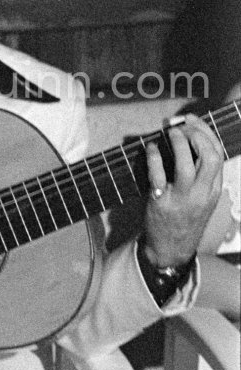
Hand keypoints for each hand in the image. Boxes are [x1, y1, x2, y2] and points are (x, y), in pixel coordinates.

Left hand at [144, 113, 222, 267]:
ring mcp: (182, 199)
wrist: (171, 249)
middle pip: (210, 157)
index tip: (193, 120)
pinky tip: (150, 148)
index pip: (218, 155)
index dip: (206, 132)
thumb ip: (202, 175)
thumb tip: (190, 140)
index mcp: (213, 190)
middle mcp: (201, 194)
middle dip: (197, 134)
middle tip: (182, 126)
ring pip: (186, 165)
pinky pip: (158, 175)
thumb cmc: (184, 219)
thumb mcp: (203, 198)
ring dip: (178, 143)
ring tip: (170, 133)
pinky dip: (154, 157)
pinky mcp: (161, 203)